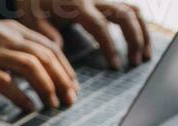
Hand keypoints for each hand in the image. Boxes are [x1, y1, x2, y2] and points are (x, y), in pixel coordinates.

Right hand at [0, 20, 76, 109]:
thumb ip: (14, 47)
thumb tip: (38, 66)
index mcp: (11, 30)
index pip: (49, 47)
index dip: (65, 68)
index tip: (72, 85)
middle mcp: (5, 38)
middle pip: (45, 57)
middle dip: (63, 80)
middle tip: (70, 98)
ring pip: (32, 68)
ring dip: (48, 88)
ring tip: (54, 104)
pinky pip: (7, 83)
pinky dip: (22, 97)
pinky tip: (30, 107)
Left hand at [18, 0, 151, 70]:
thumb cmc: (33, 4)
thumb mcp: (32, 20)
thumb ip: (46, 34)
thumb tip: (58, 47)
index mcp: (77, 5)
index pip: (100, 26)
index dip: (110, 46)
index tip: (116, 66)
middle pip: (124, 15)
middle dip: (134, 39)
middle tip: (135, 63)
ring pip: (132, 10)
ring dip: (142, 32)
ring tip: (144, 56)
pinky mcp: (106, 1)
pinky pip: (129, 9)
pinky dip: (138, 25)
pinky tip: (140, 42)